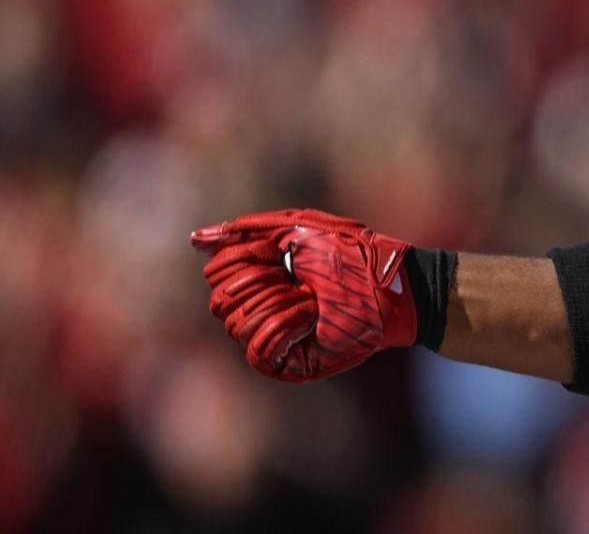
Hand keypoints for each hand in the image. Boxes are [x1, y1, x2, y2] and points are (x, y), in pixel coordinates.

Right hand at [191, 208, 417, 381]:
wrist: (390, 284)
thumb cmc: (351, 253)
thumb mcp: (297, 227)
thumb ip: (247, 232)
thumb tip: (195, 240)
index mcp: (257, 277)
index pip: (217, 273)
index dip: (245, 258)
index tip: (280, 252)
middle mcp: (258, 308)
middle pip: (221, 302)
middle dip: (261, 282)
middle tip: (298, 277)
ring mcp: (272, 338)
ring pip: (238, 325)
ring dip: (280, 303)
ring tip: (312, 298)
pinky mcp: (288, 363)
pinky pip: (258, 352)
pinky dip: (284, 327)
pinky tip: (310, 318)